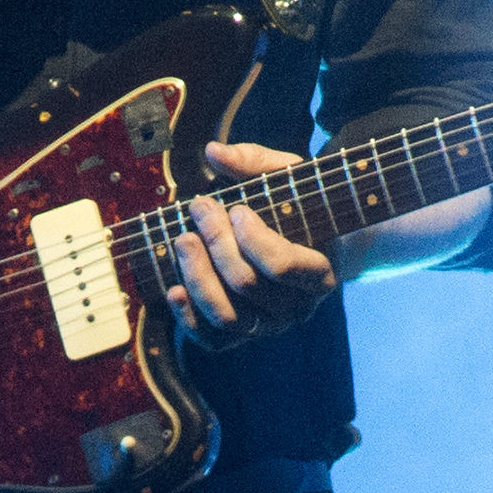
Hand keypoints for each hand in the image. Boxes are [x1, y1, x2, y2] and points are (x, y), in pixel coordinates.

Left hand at [166, 139, 334, 349]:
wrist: (309, 247)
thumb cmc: (297, 207)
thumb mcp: (288, 178)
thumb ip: (256, 162)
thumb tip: (214, 153)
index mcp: (319, 274)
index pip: (282, 267)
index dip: (253, 238)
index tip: (236, 208)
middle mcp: (297, 308)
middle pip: (247, 285)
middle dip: (216, 242)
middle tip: (200, 207)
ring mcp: (268, 326)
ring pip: (228, 316)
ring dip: (198, 276)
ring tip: (183, 239)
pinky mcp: (242, 336)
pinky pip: (212, 339)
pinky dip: (189, 317)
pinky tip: (173, 288)